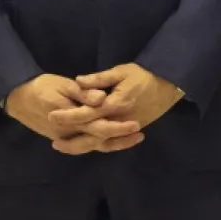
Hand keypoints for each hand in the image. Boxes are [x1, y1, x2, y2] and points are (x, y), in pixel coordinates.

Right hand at [4, 74, 141, 152]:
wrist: (18, 99)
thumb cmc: (42, 87)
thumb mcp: (62, 85)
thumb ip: (83, 93)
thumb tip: (102, 98)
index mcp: (70, 119)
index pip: (98, 126)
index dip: (118, 127)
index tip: (136, 123)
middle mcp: (68, 133)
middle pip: (98, 140)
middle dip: (120, 138)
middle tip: (140, 134)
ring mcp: (66, 138)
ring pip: (93, 146)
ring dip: (113, 144)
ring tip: (133, 139)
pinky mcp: (65, 138)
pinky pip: (85, 145)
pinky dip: (101, 144)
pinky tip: (114, 141)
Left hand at [45, 63, 179, 153]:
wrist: (169, 85)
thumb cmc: (143, 75)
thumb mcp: (121, 71)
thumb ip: (99, 79)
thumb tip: (78, 81)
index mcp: (114, 104)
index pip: (86, 112)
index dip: (68, 115)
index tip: (51, 115)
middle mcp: (119, 120)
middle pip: (91, 134)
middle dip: (72, 139)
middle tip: (54, 142)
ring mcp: (125, 128)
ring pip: (101, 142)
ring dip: (82, 146)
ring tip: (65, 147)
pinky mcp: (131, 131)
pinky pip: (112, 142)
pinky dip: (98, 146)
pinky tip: (87, 146)